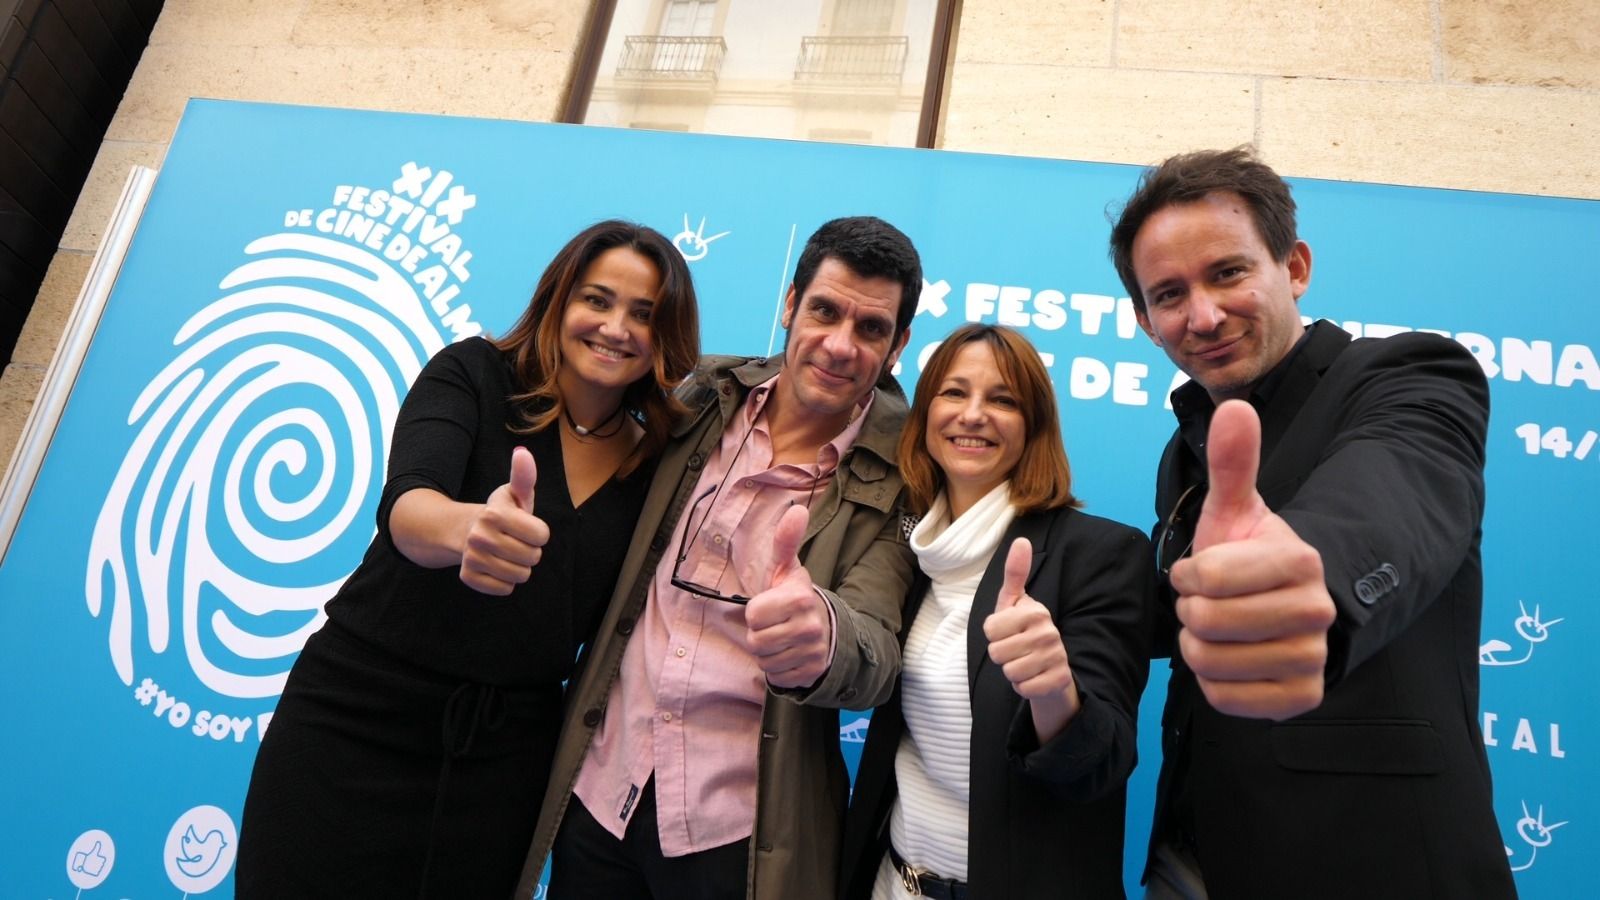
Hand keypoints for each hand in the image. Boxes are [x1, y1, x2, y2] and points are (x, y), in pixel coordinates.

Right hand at [459, 446, 549, 595]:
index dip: (538, 532)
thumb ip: (524, 476)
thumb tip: (522, 453)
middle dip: (530, 550)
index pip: (541, 535)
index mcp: (495, 513)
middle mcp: (480, 536)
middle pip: (532, 557)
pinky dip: (505, 580)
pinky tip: (496, 565)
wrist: (466, 531)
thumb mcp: (515, 494)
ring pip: (520, 575)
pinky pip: (505, 588)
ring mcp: (472, 557)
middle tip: (515, 541)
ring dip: (518, 566)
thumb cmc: (501, 513)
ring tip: (506, 553)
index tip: (525, 526)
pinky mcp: (468, 577)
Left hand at [745, 504, 832, 689]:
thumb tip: (798, 509)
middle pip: (755, 641)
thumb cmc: (795, 597)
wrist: (827, 630)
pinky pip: (776, 676)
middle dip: (760, 634)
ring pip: (764, 660)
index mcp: (800, 598)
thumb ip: (786, 541)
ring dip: (767, 652)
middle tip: (775, 625)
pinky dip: (778, 668)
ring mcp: (812, 652)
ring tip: (782, 639)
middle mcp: (809, 626)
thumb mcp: (787, 569)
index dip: (756, 612)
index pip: (752, 615)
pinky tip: (790, 655)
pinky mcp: (811, 673)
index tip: (770, 606)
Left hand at [983, 538, 1079, 740]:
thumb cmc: (1023, 631)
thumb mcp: (1014, 602)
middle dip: (1001, 655)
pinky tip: (1033, 677)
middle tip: (1017, 649)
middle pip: (996, 653)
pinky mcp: (1059, 680)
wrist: (1050, 667)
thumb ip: (1015, 573)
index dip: (993, 634)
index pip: (989, 630)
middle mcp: (1049, 632)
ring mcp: (1056, 657)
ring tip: (1024, 662)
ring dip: (1012, 672)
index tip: (1008, 631)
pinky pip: (1023, 688)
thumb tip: (1021, 539)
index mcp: (1035, 611)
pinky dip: (1023, 687)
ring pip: (1009, 672)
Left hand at [1170, 399, 1336, 719]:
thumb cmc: (1245, 559)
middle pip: (1206, 620)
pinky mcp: (1301, 698)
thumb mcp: (1233, 512)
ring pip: (1210, 661)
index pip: (1206, 576)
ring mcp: (1313, 658)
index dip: (1188, 574)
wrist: (1276, 611)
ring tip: (1217, 629)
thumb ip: (1231, 464)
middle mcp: (1317, 611)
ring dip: (1198, 646)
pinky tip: (1230, 660)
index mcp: (1301, 560)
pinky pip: (1225, 698)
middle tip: (1206, 602)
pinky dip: (1213, 682)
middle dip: (1190, 611)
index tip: (1200, 571)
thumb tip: (1235, 406)